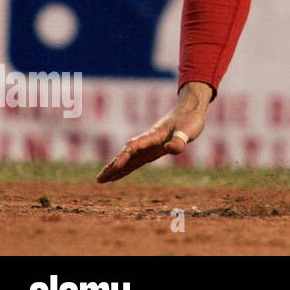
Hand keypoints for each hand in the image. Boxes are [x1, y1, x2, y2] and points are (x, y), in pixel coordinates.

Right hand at [96, 82, 212, 181]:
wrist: (190, 109)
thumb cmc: (189, 119)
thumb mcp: (188, 130)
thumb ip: (179, 141)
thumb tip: (169, 150)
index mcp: (153, 136)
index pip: (135, 147)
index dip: (125, 156)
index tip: (116, 166)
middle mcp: (147, 141)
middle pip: (126, 155)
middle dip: (112, 166)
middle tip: (99, 179)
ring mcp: (149, 146)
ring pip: (128, 159)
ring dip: (115, 168)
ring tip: (101, 179)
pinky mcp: (153, 150)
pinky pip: (136, 160)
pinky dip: (126, 167)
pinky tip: (118, 174)